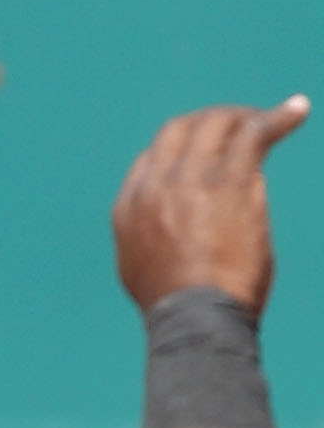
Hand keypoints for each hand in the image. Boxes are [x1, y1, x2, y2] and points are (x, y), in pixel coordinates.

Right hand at [113, 97, 308, 317]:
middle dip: (210, 122)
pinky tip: (297, 110)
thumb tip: (179, 228)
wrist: (192, 317)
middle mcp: (154, 185)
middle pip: (180, 130)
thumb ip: (155, 238)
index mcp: (129, 207)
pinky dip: (278, 118)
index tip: (209, 152)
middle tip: (239, 126)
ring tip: (273, 119)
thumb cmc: (177, 307)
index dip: (185, 148)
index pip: (154, 156)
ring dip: (246, 118)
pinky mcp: (228, 180)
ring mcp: (189, 180)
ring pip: (218, 125)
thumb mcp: (143, 269)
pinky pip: (254, 134)